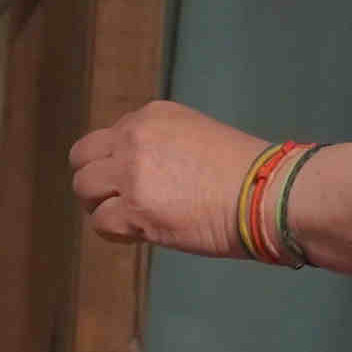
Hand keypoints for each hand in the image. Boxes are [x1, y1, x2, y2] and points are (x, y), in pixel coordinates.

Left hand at [67, 100, 261, 255]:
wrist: (269, 193)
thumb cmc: (249, 173)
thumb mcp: (200, 137)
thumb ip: (163, 147)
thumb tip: (144, 177)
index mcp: (153, 115)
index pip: (110, 137)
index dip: (117, 163)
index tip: (138, 182)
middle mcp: (135, 137)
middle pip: (82, 157)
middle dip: (96, 181)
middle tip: (117, 201)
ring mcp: (132, 172)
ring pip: (84, 188)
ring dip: (101, 206)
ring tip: (128, 220)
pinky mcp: (135, 209)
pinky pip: (101, 222)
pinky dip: (115, 233)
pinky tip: (137, 235)